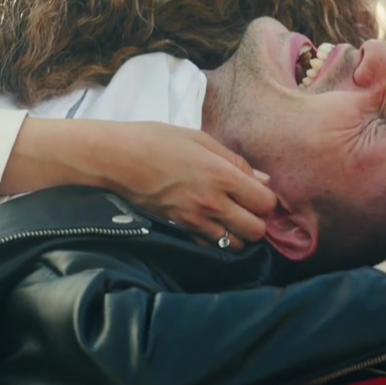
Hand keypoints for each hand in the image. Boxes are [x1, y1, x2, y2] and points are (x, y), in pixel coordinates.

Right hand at [98, 122, 278, 248]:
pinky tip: (211, 223)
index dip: (267, 199)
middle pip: (256, 230)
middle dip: (258, 220)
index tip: (258, 191)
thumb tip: (263, 179)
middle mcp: (213, 203)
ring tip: (231, 217)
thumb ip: (234, 161)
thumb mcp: (200, 139)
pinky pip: (210, 245)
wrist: (118, 159)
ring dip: (239, 232)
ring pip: (235, 243)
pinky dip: (216, 239)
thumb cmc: (157, 141)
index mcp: (223, 176)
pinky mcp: (180, 228)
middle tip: (248, 207)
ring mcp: (196, 219)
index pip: (266, 203)